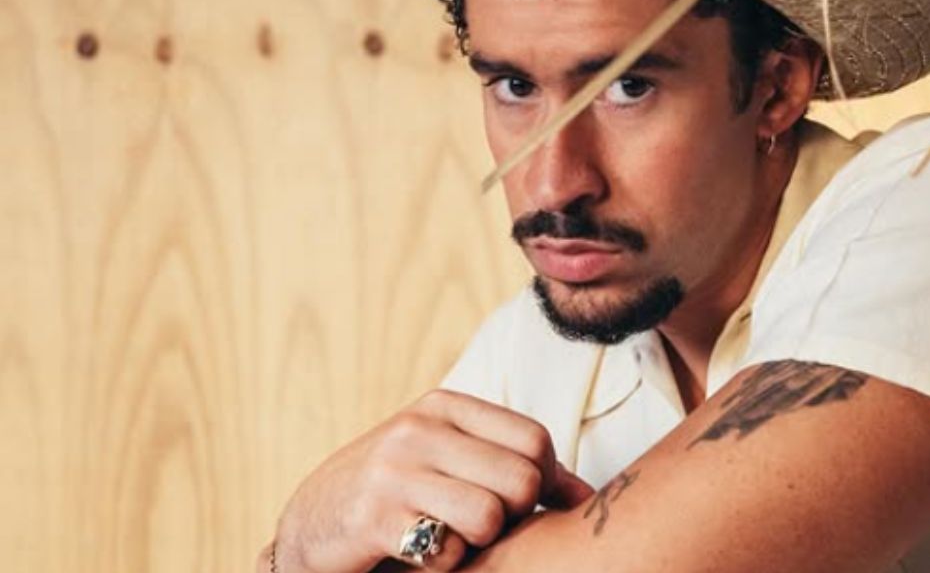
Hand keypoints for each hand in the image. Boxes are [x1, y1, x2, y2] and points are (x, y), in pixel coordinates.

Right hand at [270, 390, 594, 572]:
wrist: (309, 523)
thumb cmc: (397, 491)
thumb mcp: (450, 461)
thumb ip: (513, 468)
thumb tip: (585, 496)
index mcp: (444, 406)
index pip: (534, 439)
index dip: (544, 482)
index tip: (523, 504)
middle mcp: (420, 429)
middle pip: (521, 479)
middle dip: (515, 517)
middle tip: (485, 528)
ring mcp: (394, 472)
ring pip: (490, 517)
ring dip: (478, 543)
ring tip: (451, 538)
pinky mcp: (374, 519)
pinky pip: (446, 552)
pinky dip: (445, 565)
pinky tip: (420, 555)